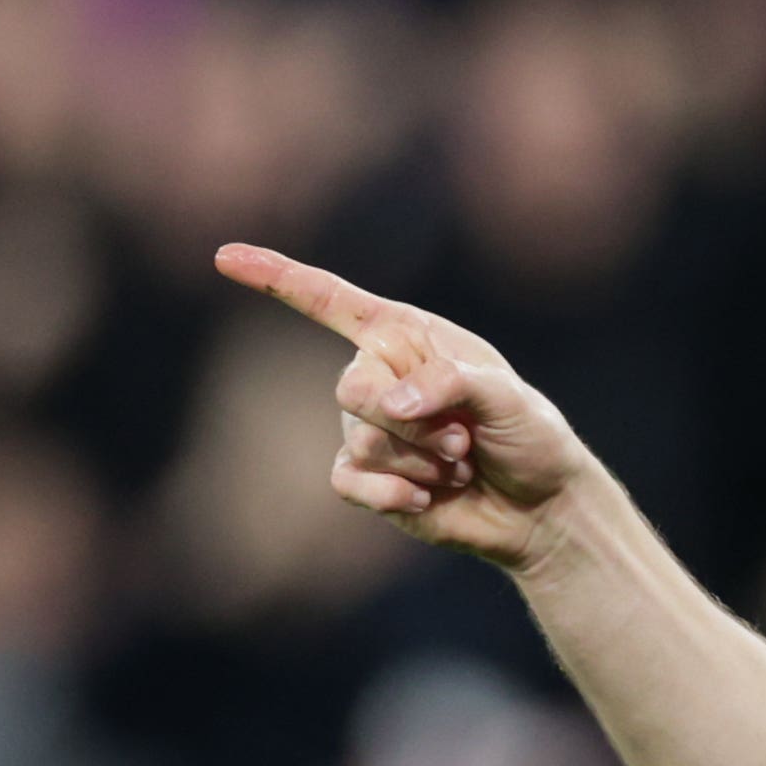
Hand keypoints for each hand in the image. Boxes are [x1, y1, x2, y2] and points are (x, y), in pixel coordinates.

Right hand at [216, 243, 602, 569]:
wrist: (541, 509)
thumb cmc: (531, 438)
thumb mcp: (510, 398)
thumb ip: (454, 384)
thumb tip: (392, 402)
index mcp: (407, 337)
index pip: (331, 301)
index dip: (276, 277)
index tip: (225, 256)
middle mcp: (379, 377)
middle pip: (352, 390)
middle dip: (411, 422)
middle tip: (463, 439)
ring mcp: (367, 430)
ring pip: (361, 441)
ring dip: (422, 460)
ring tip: (460, 464)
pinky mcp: (366, 479)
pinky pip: (349, 482)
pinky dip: (394, 493)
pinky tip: (429, 497)